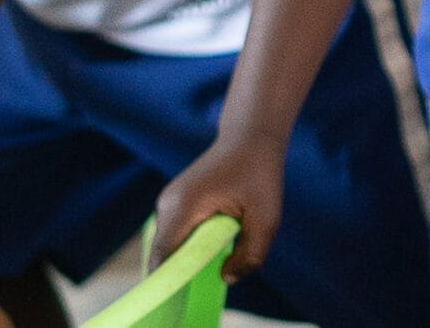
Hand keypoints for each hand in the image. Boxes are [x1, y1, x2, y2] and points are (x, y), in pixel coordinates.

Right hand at [154, 136, 283, 280]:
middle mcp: (167, 205)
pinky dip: (186, 247)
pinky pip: (173, 235)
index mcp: (184, 206)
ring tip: (210, 260)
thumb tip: (226, 279)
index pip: (164, 257)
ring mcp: (167, 203)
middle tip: (204, 280)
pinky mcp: (173, 203)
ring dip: (185, 258)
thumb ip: (250, 254)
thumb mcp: (267, 217)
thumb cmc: (260, 173)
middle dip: (179, 273)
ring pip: (166, 246)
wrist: (250, 136)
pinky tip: (209, 246)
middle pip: (162, 255)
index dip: (171, 281)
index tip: (186, 293)